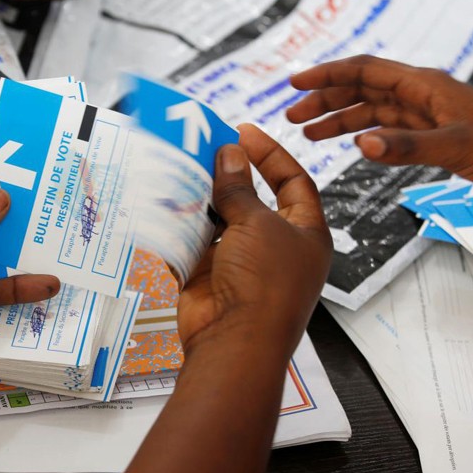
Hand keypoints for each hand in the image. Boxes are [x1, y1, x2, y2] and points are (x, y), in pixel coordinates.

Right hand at [177, 124, 331, 360]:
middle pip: (252, 197)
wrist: (234, 340)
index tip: (243, 131)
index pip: (293, 182)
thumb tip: (229, 154)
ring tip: (181, 165)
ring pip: (219, 216)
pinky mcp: (209, 272)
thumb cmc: (264, 282)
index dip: (271, 154)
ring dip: (202, 194)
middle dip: (230, 173)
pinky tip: (168, 196)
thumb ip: (238, 188)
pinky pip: (195, 238)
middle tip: (205, 145)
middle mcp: (275, 244)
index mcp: (305, 233)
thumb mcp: (257, 225)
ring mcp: (240, 259)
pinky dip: (182, 220)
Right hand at [287, 55, 472, 203]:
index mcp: (425, 85)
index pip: (365, 70)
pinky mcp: (434, 135)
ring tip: (308, 133)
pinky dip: (365, 134)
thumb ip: (408, 147)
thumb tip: (363, 144)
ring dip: (340, 119)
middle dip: (325, 99)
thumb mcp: (458, 147)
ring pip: (372, 110)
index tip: (295, 83)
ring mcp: (427, 114)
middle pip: (362, 89)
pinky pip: (389, 129)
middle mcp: (422, 94)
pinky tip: (350, 144)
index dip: (328, 74)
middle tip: (292, 116)